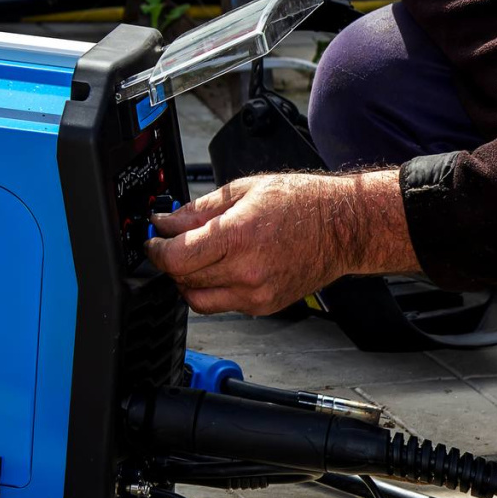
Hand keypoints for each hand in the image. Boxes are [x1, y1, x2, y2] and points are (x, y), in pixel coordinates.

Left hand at [145, 170, 417, 314]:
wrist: (343, 228)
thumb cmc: (302, 203)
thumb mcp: (244, 190)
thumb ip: (199, 210)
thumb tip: (166, 221)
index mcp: (239, 236)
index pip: (177, 258)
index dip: (157, 251)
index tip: (153, 241)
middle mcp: (246, 270)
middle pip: (183, 280)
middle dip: (171, 262)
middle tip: (174, 244)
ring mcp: (256, 294)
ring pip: (197, 299)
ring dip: (188, 281)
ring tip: (198, 258)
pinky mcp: (263, 307)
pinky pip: (222, 305)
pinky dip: (213, 289)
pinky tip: (225, 268)